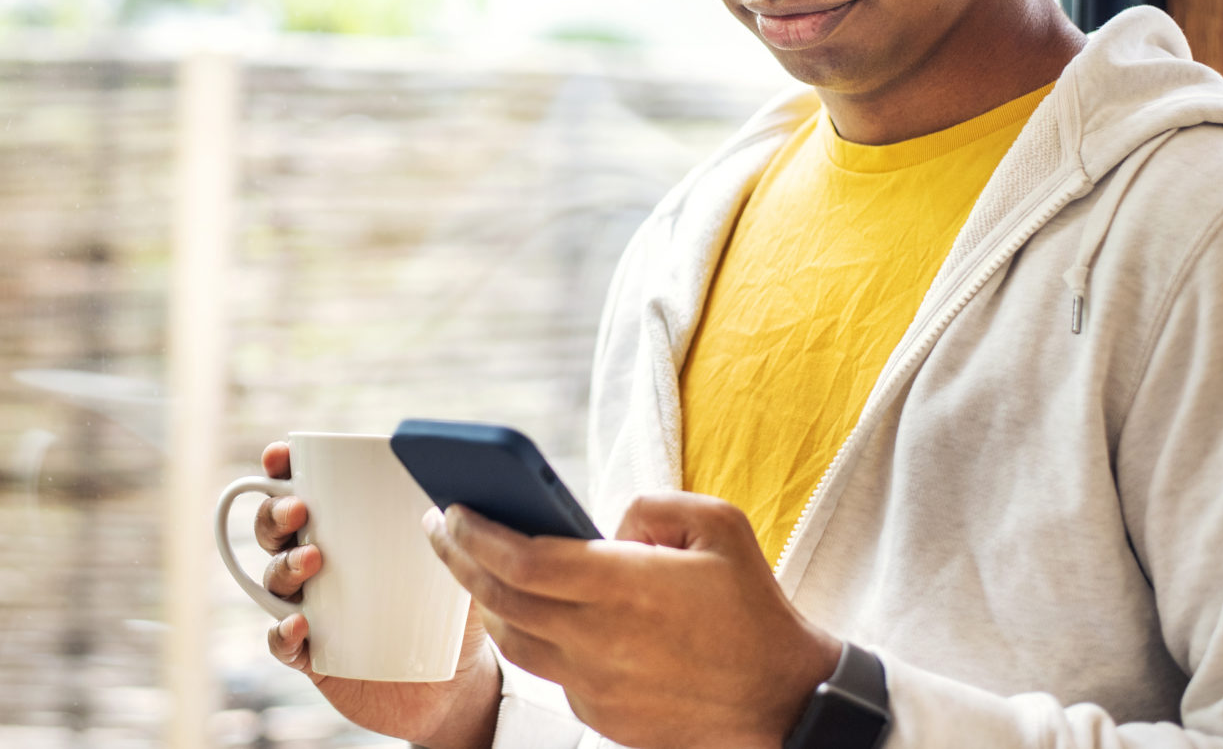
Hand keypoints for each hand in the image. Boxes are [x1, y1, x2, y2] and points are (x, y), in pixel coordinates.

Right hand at [252, 441, 501, 748]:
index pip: (300, 489)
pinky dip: (282, 632)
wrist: (452, 686)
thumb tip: (461, 493)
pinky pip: (282, 642)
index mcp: (343, 528)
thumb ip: (458, 531)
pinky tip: (300, 624)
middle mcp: (316, 563)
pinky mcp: (311, 655)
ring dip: (283, 566)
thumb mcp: (459, 564)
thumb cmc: (451, 611)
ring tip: (312, 560)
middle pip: (273, 529)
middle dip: (275, 513)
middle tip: (299, 510)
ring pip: (273, 580)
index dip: (281, 468)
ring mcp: (309, 608)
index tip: (280, 456)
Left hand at [424, 490, 840, 748]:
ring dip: (485, 602)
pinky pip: (548, 672)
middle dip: (458, 561)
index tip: (449, 510)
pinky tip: (526, 611)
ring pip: (513, 642)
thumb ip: (649, 505)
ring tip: (472, 568)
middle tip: (438, 531)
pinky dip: (529, 638)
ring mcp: (596, 685)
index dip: (474, 533)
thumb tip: (600, 525)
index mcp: (623, 587)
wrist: (784, 701)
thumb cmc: (752, 608)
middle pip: (500, 600)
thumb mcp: (717, 524)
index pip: (520, 559)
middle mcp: (599, 640)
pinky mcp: (601, 717)